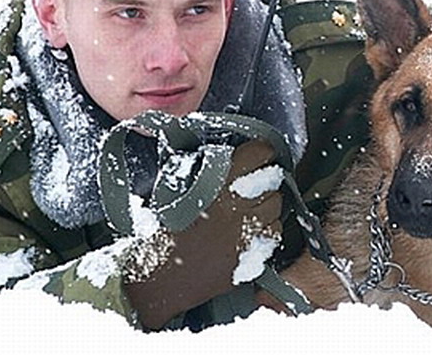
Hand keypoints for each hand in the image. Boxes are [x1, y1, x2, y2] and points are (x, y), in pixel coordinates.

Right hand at [124, 139, 282, 328]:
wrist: (154, 280)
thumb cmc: (157, 231)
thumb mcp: (173, 187)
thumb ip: (204, 169)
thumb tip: (226, 157)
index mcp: (217, 184)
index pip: (259, 153)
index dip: (261, 150)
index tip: (259, 153)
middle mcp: (237, 208)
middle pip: (273, 180)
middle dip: (265, 176)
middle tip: (254, 178)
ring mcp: (246, 235)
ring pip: (277, 207)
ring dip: (267, 202)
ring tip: (250, 205)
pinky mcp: (249, 258)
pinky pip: (272, 235)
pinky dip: (266, 229)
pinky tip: (250, 229)